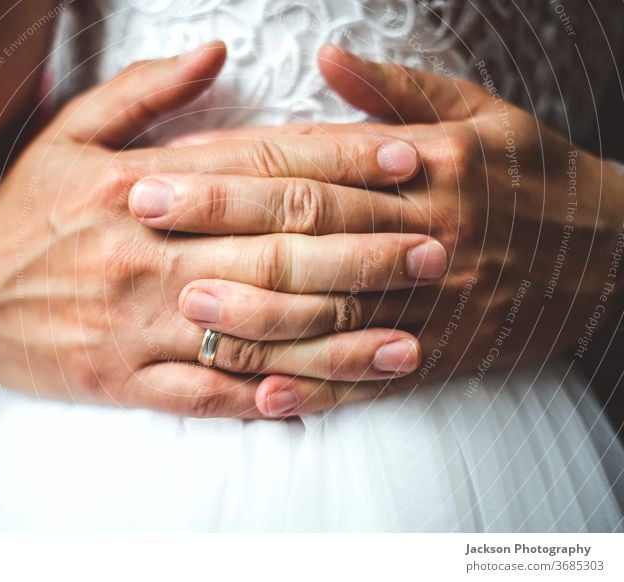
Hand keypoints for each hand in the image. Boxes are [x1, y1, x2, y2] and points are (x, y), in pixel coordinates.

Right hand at [0, 43, 439, 416]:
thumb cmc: (21, 210)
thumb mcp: (67, 134)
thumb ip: (145, 93)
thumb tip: (219, 50)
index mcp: (140, 185)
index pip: (262, 165)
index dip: (340, 160)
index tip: (405, 159)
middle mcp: (147, 253)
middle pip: (277, 248)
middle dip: (364, 248)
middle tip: (435, 248)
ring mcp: (136, 323)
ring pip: (255, 331)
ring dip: (338, 338)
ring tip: (409, 340)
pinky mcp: (122, 379)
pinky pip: (205, 394)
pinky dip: (263, 399)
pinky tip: (321, 400)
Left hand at [139, 45, 623, 412]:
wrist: (604, 251)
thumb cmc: (530, 175)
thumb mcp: (479, 113)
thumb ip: (397, 89)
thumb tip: (326, 57)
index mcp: (424, 166)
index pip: (308, 165)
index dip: (232, 168)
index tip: (165, 168)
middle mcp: (420, 232)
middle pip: (304, 231)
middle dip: (220, 227)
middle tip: (143, 222)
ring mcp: (427, 300)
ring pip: (329, 312)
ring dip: (254, 310)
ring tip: (186, 306)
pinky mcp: (438, 354)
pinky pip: (369, 380)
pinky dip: (317, 390)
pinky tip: (265, 397)